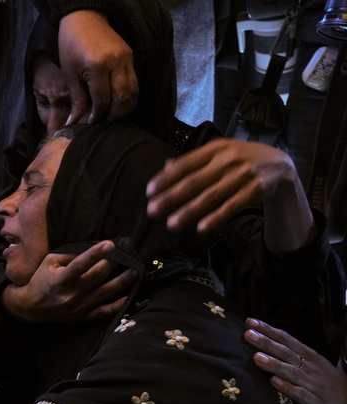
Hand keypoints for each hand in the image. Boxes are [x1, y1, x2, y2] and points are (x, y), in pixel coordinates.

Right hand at [2, 241, 134, 322]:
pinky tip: (129, 296)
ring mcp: (78, 308)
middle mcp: (70, 295)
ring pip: (104, 293)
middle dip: (113, 263)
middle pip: (97, 277)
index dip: (95, 254)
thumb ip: (70, 255)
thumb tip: (94, 248)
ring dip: (122, 282)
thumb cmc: (42, 279)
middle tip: (126, 253)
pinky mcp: (82, 317)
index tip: (110, 244)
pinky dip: (117, 305)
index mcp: (60, 280)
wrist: (32, 307)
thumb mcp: (50, 262)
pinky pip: (103, 312)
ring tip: (135, 271)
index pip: (80, 265)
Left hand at [57, 10, 136, 124]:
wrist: (84, 18)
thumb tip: (74, 122)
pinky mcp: (131, 56)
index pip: (103, 100)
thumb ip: (77, 99)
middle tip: (104, 124)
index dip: (98, 115)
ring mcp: (126, 58)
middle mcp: (116, 62)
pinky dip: (129, 96)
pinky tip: (119, 104)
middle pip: (123, 98)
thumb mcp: (70, 74)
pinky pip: (134, 81)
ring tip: (113, 117)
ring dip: (125, 108)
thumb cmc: (71, 45)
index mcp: (98, 67)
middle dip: (115, 116)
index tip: (91, 124)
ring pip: (133, 91)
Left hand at [146, 139, 314, 252]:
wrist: (280, 165)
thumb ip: (193, 162)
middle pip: (195, 181)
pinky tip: (201, 228)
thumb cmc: (239, 161)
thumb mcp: (218, 155)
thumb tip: (164, 167)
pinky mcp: (256, 189)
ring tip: (171, 225)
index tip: (149, 192)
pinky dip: (217, 217)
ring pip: (211, 196)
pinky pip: (233, 206)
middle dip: (171, 197)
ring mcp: (243, 174)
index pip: (185, 164)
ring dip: (190, 212)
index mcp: (215, 149)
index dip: (166, 178)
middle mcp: (228, 159)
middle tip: (152, 211)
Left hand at [245, 319, 346, 403]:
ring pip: (291, 372)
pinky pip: (300, 394)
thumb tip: (263, 344)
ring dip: (274, 364)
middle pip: (286, 352)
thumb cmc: (324, 382)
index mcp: (307, 356)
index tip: (249, 322)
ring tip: (256, 358)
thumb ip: (289, 355)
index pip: (286, 339)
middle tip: (248, 334)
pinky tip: (274, 382)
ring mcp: (313, 384)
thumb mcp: (310, 364)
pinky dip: (287, 388)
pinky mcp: (315, 401)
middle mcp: (309, 367)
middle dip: (266, 343)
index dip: (268, 330)